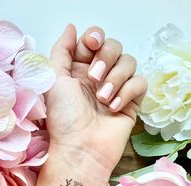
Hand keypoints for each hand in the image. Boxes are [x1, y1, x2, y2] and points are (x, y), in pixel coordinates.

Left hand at [45, 24, 146, 173]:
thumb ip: (61, 50)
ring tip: (102, 99)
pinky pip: (140, 83)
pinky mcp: (131, 102)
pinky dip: (128, 92)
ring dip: (116, 77)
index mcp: (78, 69)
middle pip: (114, 47)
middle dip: (106, 57)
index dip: (95, 38)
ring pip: (129, 62)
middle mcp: (98, 77)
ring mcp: (115, 89)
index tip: (90, 44)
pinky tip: (114, 107)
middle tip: (93, 77)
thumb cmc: (64, 118)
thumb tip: (71, 28)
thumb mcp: (54, 80)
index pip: (94, 41)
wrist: (80, 150)